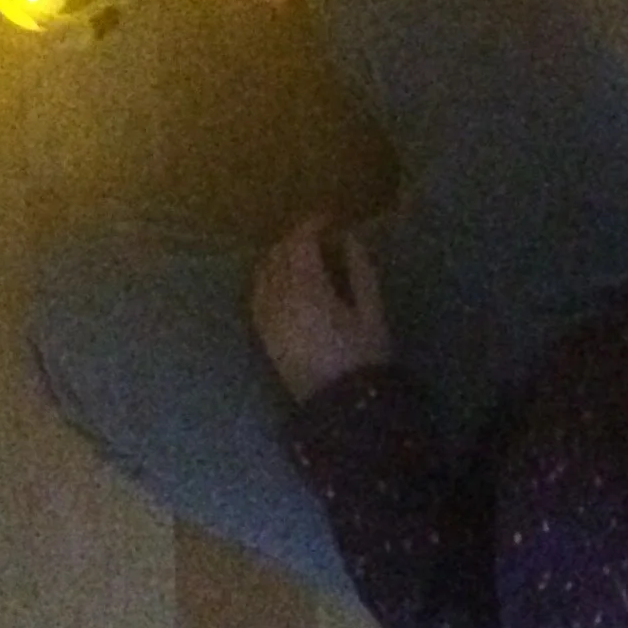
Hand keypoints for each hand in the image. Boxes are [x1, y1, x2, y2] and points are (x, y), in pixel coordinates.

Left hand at [250, 215, 390, 403]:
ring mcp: (268, 318)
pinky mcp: (263, 335)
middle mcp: (280, 300)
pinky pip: (256, 294)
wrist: (341, 408)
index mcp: (309, 291)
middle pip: (280, 253)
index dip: (312, 225)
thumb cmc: (363, 359)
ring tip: (301, 252)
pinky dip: (266, 277)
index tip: (330, 218)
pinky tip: (280, 277)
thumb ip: (359, 271)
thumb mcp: (371, 313)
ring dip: (279, 254)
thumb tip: (349, 237)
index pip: (300, 243)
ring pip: (264, 271)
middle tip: (319, 233)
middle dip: (297, 237)